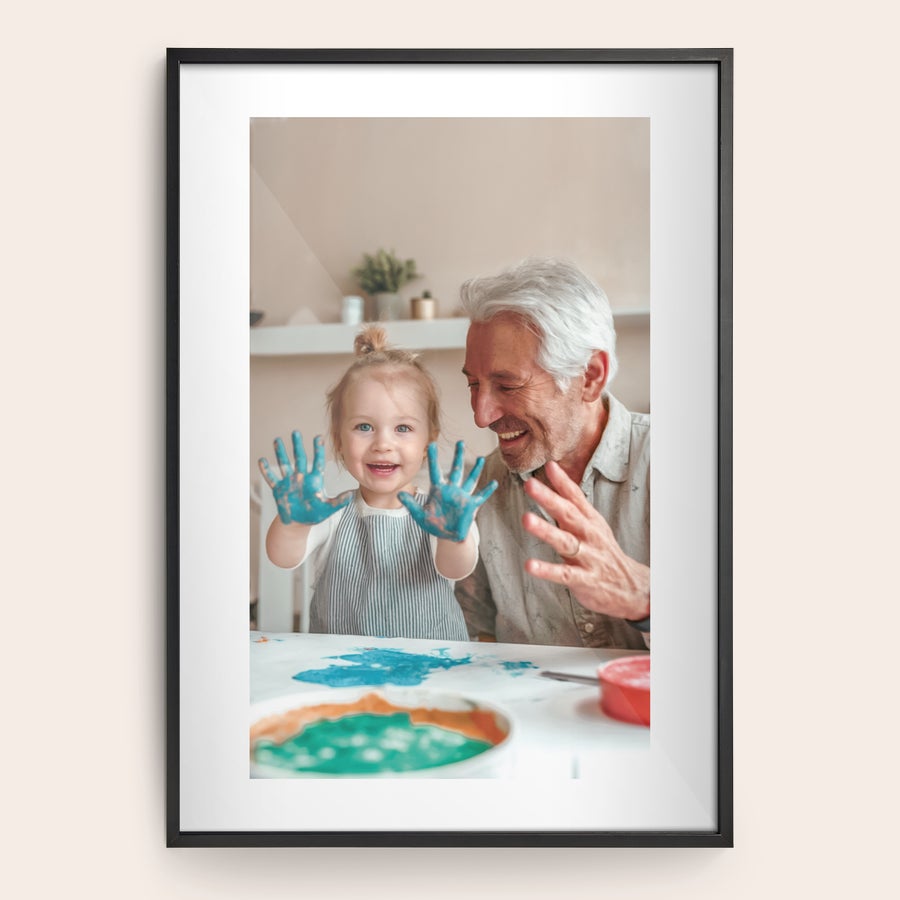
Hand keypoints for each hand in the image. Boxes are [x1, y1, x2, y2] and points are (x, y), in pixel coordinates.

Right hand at [258, 432, 351, 524]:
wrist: (299, 522)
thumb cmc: (314, 514)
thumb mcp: (328, 508)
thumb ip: (338, 502)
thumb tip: (351, 495)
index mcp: (314, 480)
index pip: (317, 462)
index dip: (318, 450)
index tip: (318, 437)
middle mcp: (301, 477)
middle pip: (299, 458)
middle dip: (297, 445)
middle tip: (295, 432)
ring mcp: (289, 482)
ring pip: (284, 464)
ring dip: (280, 453)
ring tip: (277, 440)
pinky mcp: (279, 489)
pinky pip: (271, 479)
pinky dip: (266, 471)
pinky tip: (261, 460)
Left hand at [399, 441, 496, 542]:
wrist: (448, 535)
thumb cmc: (435, 524)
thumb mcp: (420, 515)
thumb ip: (411, 505)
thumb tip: (399, 495)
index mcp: (438, 490)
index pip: (435, 470)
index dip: (433, 458)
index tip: (432, 444)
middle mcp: (452, 489)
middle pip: (456, 470)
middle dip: (458, 456)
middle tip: (460, 442)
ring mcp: (462, 496)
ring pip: (470, 479)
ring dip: (476, 469)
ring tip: (480, 458)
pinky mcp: (471, 505)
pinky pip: (481, 496)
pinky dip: (487, 491)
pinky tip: (494, 483)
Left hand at [522, 460, 649, 621]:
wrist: (631, 586)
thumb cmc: (604, 551)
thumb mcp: (593, 523)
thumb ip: (573, 500)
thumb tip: (553, 471)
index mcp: (590, 521)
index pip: (576, 497)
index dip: (563, 481)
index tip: (549, 466)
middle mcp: (589, 535)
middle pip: (568, 514)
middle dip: (549, 499)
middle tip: (530, 485)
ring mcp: (587, 557)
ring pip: (565, 541)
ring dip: (546, 530)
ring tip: (526, 519)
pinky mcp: (583, 579)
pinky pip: (563, 574)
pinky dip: (547, 570)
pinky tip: (530, 565)